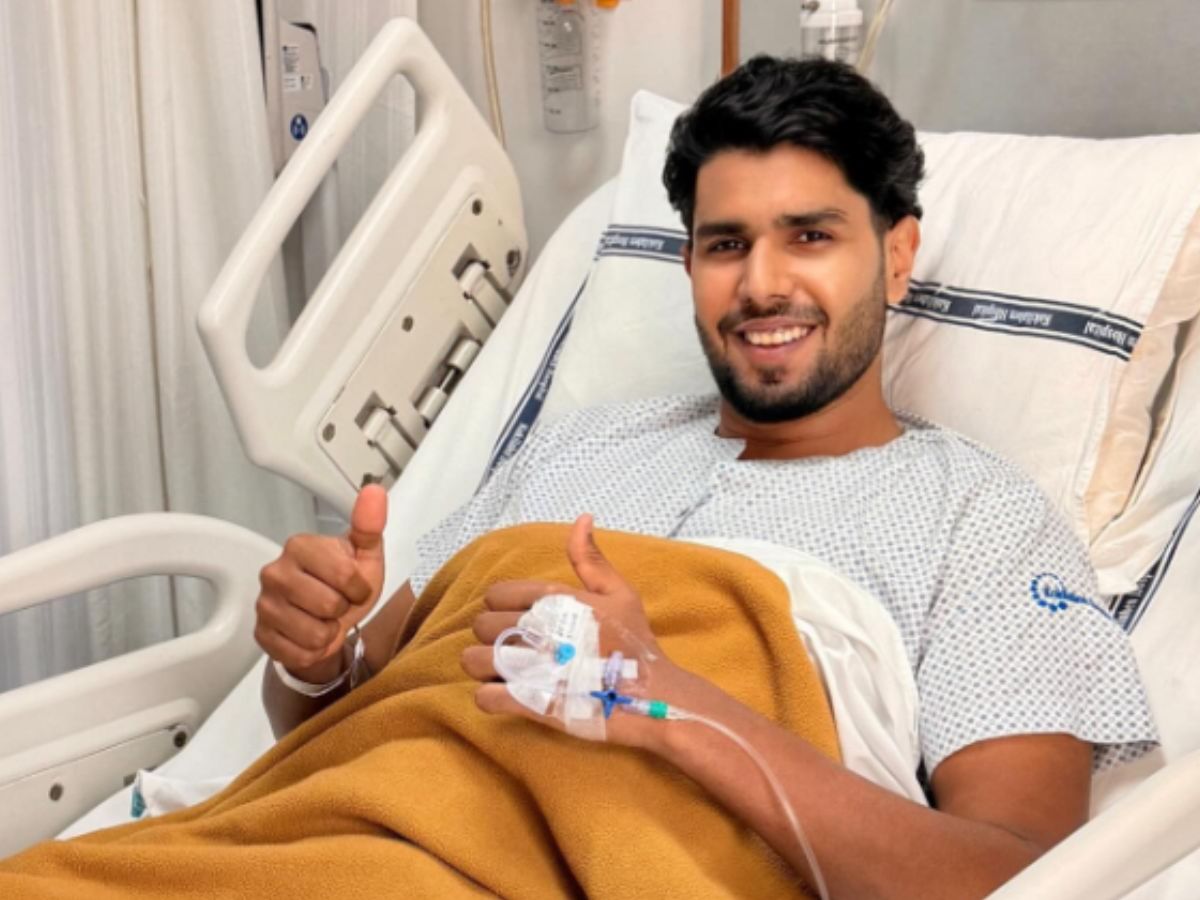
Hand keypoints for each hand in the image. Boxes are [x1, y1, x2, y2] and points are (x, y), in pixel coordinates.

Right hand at [255, 484, 387, 682]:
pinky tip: (310, 635)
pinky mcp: (261, 635)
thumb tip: (374, 491)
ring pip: (316, 634)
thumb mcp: (365, 555)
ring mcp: (265, 605)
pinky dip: (314, 651)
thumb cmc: (344, 586)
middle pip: (330, 606)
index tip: (354, 586)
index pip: (345, 576)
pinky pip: (301, 653)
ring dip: (329, 632)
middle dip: (342, 611)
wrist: (323, 620)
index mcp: (300, 546)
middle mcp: (275, 572)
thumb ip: (370, 525)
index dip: (359, 589)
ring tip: (323, 619)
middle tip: (336, 604)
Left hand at [461, 514, 690, 749]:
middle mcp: (541, 630)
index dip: (501, 607)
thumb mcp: (620, 592)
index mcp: (556, 601)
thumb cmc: (635, 644)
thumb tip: (582, 519)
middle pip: (481, 626)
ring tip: (503, 672)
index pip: (495, 594)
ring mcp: (535, 667)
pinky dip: (489, 697)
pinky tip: (505, 695)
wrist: (652, 696)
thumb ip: (591, 558)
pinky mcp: (532, 703)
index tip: (519, 620)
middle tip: (514, 647)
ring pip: (473, 660)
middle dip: (491, 637)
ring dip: (483, 666)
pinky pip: (484, 697)